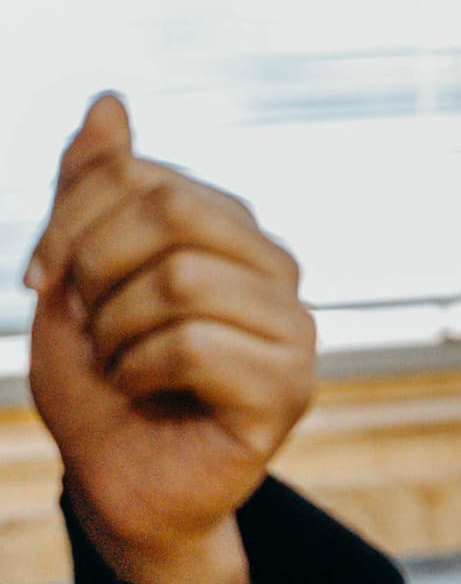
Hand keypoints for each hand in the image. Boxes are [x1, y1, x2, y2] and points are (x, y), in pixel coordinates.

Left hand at [23, 93, 316, 583]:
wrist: (116, 481)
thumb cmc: (102, 381)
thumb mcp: (75, 272)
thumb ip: (94, 189)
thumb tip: (111, 102)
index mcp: (231, 231)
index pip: (144, 177)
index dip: (69, 221)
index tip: (43, 278)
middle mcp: (276, 270)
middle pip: (173, 212)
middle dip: (96, 267)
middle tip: (88, 323)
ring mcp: (293, 329)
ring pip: (182, 280)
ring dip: (117, 331)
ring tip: (123, 365)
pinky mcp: (290, 388)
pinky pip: (196, 345)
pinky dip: (142, 371)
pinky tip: (149, 393)